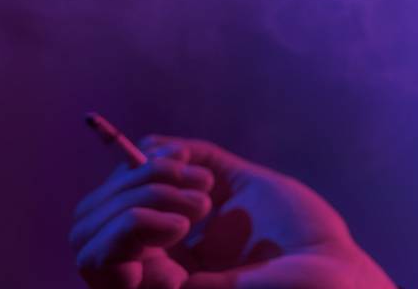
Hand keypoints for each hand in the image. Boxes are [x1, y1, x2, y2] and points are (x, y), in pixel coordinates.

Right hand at [70, 134, 395, 288]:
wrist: (332, 274)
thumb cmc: (301, 236)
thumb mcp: (245, 184)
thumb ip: (199, 160)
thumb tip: (149, 144)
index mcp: (171, 241)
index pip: (107, 208)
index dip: (128, 173)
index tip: (177, 158)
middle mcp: (154, 267)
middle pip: (85, 221)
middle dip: (131, 183)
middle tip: (194, 184)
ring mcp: (151, 286)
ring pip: (84, 242)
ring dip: (131, 205)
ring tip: (192, 210)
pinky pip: (99, 264)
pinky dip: (130, 228)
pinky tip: (177, 226)